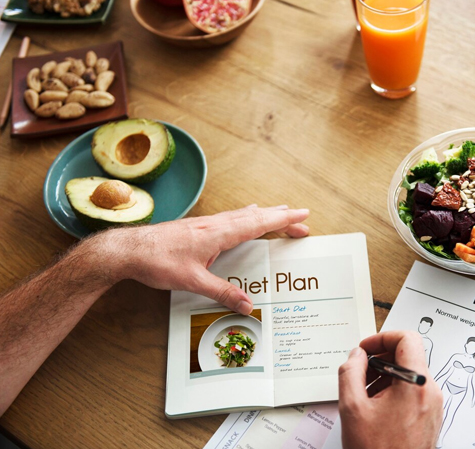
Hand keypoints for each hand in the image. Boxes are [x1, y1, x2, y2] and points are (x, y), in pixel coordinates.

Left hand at [100, 205, 309, 313]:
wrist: (128, 250)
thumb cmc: (157, 262)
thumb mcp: (192, 281)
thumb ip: (222, 293)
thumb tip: (247, 306)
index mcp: (218, 233)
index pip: (259, 223)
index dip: (283, 219)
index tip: (302, 216)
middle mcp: (215, 224)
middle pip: (256, 216)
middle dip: (281, 217)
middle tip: (302, 219)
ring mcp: (206, 223)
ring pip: (243, 214)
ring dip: (265, 214)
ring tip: (280, 213)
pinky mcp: (197, 228)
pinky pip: (231, 217)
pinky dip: (246, 216)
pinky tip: (244, 216)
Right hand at [338, 331, 442, 448]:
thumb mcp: (352, 408)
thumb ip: (350, 372)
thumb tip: (356, 355)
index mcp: (416, 384)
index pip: (407, 338)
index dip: (382, 337)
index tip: (365, 349)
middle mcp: (430, 392)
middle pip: (408, 355)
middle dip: (380, 359)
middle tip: (359, 372)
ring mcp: (434, 405)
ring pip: (409, 374)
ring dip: (385, 376)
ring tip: (364, 394)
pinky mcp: (431, 417)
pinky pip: (413, 391)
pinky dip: (394, 390)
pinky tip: (375, 407)